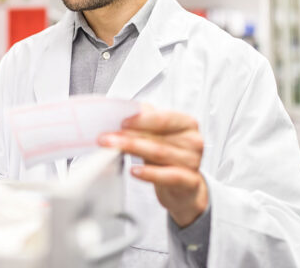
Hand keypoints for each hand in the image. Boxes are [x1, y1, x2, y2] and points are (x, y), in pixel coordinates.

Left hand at [98, 104, 208, 226]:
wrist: (183, 187)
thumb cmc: (169, 156)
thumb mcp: (159, 135)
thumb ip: (146, 121)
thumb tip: (125, 111)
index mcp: (187, 123)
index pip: (163, 118)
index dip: (140, 120)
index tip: (120, 122)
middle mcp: (193, 141)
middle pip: (157, 137)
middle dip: (129, 136)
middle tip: (106, 137)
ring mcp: (193, 162)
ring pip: (159, 154)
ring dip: (133, 150)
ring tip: (113, 149)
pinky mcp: (190, 182)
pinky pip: (168, 176)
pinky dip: (150, 173)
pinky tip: (134, 171)